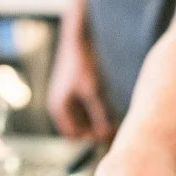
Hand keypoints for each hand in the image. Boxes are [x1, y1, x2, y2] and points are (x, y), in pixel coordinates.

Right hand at [47, 26, 113, 140]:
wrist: (79, 38)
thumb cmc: (84, 63)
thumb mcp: (93, 91)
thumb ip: (99, 114)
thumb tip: (105, 136)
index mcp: (59, 108)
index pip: (74, 135)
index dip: (92, 137)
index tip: (110, 133)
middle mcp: (59, 105)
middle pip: (79, 128)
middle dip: (96, 129)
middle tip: (116, 127)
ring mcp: (65, 97)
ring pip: (84, 118)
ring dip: (98, 119)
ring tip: (115, 113)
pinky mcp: (73, 90)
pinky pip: (85, 108)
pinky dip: (97, 109)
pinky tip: (109, 101)